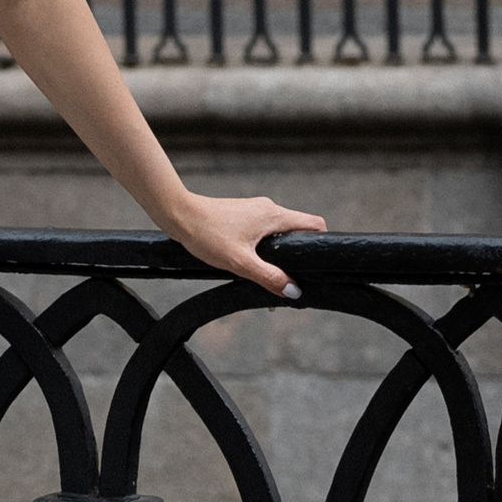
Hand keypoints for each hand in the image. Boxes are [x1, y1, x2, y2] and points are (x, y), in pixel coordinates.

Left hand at [164, 190, 325, 300]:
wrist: (179, 215)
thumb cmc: (207, 234)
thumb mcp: (240, 262)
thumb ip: (269, 277)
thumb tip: (294, 292)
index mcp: (274, 216)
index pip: (314, 224)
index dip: (322, 244)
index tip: (317, 265)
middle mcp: (269, 209)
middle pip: (298, 230)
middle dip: (298, 254)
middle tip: (292, 279)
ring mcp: (255, 211)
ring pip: (279, 232)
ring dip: (279, 253)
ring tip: (270, 275)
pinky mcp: (243, 215)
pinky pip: (264, 231)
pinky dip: (265, 247)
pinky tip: (251, 263)